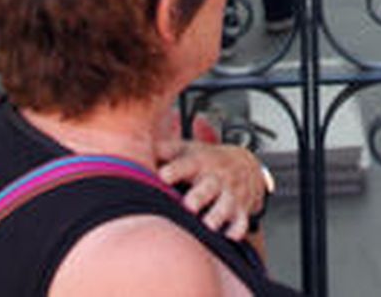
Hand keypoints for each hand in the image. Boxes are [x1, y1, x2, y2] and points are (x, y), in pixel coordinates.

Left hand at [155, 138, 270, 240]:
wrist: (246, 164)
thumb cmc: (207, 161)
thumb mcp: (188, 149)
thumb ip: (165, 150)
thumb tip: (135, 146)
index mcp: (200, 163)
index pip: (187, 164)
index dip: (175, 169)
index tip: (163, 175)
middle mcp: (216, 178)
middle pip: (209, 186)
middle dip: (200, 196)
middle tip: (189, 205)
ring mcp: (230, 194)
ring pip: (226, 205)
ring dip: (217, 215)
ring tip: (209, 225)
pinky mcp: (240, 210)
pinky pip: (241, 221)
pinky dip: (237, 229)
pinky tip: (231, 235)